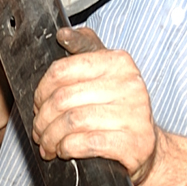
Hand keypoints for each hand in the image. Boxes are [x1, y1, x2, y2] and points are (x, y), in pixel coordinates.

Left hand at [30, 26, 163, 185]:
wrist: (147, 146)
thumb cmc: (119, 109)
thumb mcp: (105, 74)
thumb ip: (85, 50)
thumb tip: (63, 34)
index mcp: (119, 62)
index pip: (62, 70)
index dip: (41, 91)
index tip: (38, 104)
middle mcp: (130, 85)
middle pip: (63, 98)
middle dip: (43, 119)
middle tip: (39, 130)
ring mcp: (135, 115)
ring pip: (72, 121)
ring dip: (51, 137)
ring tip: (47, 144)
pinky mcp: (134, 143)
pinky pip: (86, 143)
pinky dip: (67, 148)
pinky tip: (64, 151)